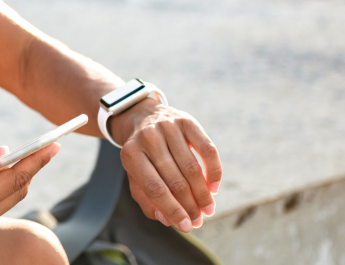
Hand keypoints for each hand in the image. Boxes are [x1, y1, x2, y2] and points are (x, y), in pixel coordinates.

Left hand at [111, 98, 221, 232]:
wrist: (142, 116)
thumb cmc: (141, 154)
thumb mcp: (134, 175)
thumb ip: (147, 200)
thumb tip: (168, 220)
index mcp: (131, 154)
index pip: (154, 189)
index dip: (173, 210)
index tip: (187, 227)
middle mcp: (148, 138)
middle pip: (175, 180)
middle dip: (190, 205)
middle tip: (199, 220)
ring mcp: (168, 127)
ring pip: (192, 167)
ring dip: (203, 193)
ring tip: (208, 209)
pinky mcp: (186, 121)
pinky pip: (207, 149)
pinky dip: (214, 171)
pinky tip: (214, 187)